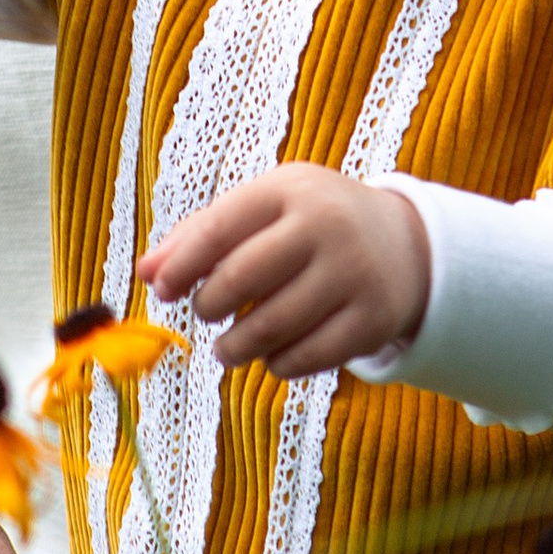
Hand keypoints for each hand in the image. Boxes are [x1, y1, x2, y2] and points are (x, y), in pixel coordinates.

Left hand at [141, 163, 429, 376]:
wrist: (404, 244)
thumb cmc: (310, 225)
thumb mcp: (265, 211)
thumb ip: (203, 235)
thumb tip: (148, 272)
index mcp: (290, 189)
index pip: (219, 228)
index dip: (182, 265)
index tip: (162, 290)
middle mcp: (326, 225)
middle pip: (242, 278)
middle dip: (209, 305)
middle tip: (206, 312)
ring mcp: (354, 273)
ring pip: (272, 326)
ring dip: (236, 346)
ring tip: (228, 348)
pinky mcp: (373, 319)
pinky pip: (307, 357)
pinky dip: (278, 365)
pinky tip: (271, 356)